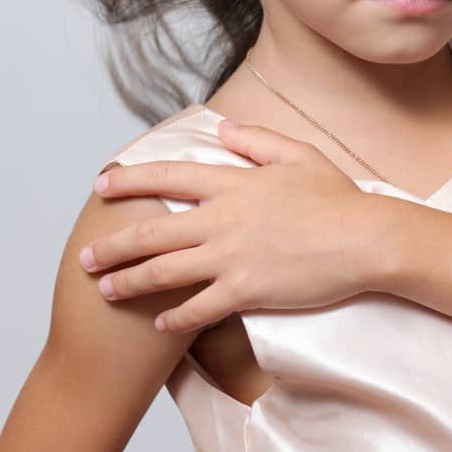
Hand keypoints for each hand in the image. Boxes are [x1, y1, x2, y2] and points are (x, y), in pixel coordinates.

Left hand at [79, 121, 390, 331]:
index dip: (131, 179)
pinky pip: (198, 308)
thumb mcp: (297, 155)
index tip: (102, 184)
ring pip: (164, 272)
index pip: (168, 176)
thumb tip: (222, 128)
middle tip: (85, 257)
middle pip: (153, 232)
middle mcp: (224, 219)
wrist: (365, 239)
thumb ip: (255, 140)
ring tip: (105, 291)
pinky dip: (173, 317)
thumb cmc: (336, 198)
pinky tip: (158, 322)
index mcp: (234, 182)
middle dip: (113, 245)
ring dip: (129, 282)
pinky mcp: (246, 291)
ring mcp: (232, 257)